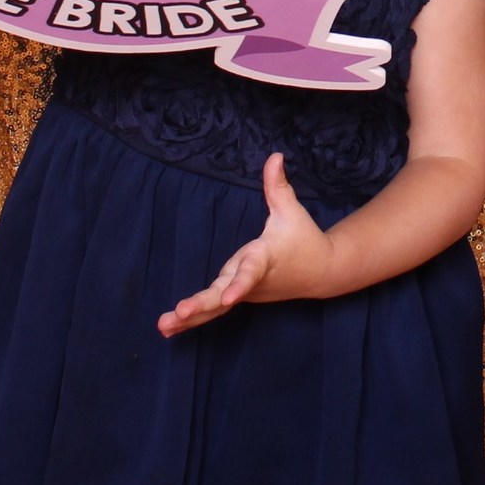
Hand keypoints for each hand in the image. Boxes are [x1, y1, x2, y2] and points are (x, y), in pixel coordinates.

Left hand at [160, 155, 334, 335]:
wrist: (320, 272)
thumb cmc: (304, 238)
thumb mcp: (291, 211)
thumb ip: (278, 186)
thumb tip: (274, 156)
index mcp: (263, 258)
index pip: (250, 272)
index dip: (238, 285)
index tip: (228, 298)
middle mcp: (251, 280)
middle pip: (223, 295)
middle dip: (201, 304)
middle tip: (179, 312)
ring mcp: (244, 293)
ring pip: (215, 307)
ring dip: (189, 318)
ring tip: (163, 326)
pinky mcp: (239, 298)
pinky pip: (214, 310)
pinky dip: (194, 319)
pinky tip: (170, 328)